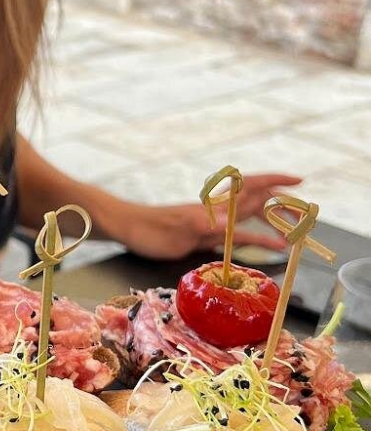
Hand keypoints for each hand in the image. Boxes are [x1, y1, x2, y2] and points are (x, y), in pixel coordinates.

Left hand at [113, 174, 301, 259]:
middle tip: (305, 217)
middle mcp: (216, 213)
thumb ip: (202, 224)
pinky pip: (233, 238)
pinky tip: (266, 248)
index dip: (275, 182)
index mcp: (213, 207)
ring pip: (248, 222)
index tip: (298, 181)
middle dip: (281, 207)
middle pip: (256, 205)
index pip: (250, 188)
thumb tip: (227, 224)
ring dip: (270, 226)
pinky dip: (252, 241)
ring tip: (292, 236)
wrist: (126, 228)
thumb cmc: (147, 227)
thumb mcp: (176, 228)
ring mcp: (209, 225)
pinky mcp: (201, 238)